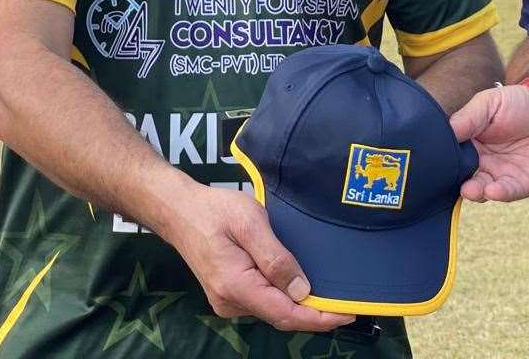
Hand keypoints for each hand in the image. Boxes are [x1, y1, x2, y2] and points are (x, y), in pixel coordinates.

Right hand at [164, 182, 354, 332]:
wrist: (179, 210)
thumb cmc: (216, 210)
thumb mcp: (251, 224)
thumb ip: (276, 259)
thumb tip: (302, 291)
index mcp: (236, 287)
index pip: (286, 314)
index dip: (320, 318)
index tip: (349, 312)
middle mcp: (230, 302)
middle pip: (282, 315)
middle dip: (315, 313)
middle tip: (347, 301)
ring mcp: (227, 301)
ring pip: (272, 309)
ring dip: (299, 303)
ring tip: (328, 290)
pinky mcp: (227, 294)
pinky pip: (262, 300)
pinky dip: (283, 296)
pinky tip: (298, 283)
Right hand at [449, 85, 528, 202]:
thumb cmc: (519, 103)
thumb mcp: (490, 103)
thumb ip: (468, 117)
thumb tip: (444, 130)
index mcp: (469, 144)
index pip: (450, 156)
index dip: (442, 161)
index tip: (431, 163)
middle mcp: (481, 163)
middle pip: (462, 177)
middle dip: (455, 182)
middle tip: (449, 181)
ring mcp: (501, 175)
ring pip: (482, 190)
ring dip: (475, 192)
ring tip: (470, 190)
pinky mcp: (523, 184)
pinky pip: (510, 192)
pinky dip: (500, 193)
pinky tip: (493, 190)